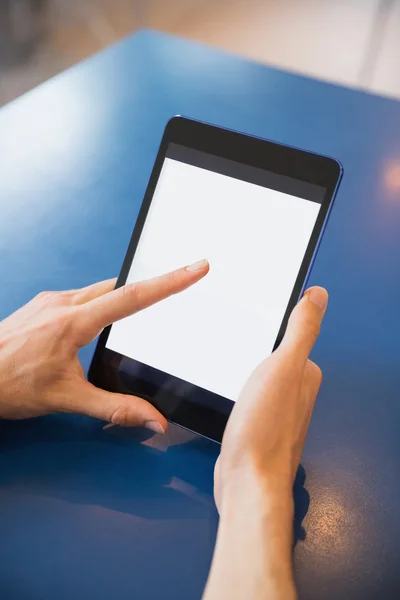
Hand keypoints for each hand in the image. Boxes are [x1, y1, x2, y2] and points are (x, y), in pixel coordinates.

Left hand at [0, 260, 208, 432]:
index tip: (195, 268)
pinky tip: (95, 323)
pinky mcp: (42, 306)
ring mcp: (50, 301)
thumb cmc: (9, 385)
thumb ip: (115, 409)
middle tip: (179, 280)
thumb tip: (153, 420)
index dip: (170, 282)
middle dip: (150, 285)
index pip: (134, 297)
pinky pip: (80, 296)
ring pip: (98, 290)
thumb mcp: (67, 400)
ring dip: (120, 297)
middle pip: (119, 286)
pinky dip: (98, 304)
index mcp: (74, 322)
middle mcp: (63, 303)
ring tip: (139, 311)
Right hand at [204, 287, 327, 599]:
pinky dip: (239, 390)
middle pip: (276, 359)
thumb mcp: (282, 366)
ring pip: (261, 379)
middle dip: (257, 348)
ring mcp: (276, 413)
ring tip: (226, 357)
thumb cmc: (263, 425)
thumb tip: (319, 295)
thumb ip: (301, 330)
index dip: (275, 326)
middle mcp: (296, 394)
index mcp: (305, 376)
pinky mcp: (257, 427)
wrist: (245, 479)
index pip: (294, 340)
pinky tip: (227, 391)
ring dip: (246, 369)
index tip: (253, 312)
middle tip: (233, 333)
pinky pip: (249, 398)